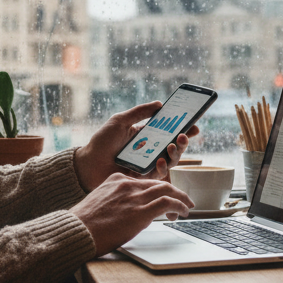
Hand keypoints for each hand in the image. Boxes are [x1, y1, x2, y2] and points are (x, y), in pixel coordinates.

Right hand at [71, 173, 192, 255]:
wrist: (77, 231)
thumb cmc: (83, 224)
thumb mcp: (99, 203)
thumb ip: (114, 202)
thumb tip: (124, 213)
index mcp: (116, 180)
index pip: (145, 181)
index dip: (158, 189)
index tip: (164, 197)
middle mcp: (128, 185)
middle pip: (159, 183)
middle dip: (175, 191)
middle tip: (184, 199)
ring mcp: (135, 197)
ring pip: (167, 190)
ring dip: (181, 198)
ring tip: (187, 206)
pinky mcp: (141, 212)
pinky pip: (168, 203)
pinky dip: (179, 206)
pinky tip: (183, 212)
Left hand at [73, 101, 199, 190]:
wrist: (88, 164)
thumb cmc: (102, 142)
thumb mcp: (120, 121)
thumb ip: (140, 112)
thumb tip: (160, 104)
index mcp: (147, 135)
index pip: (170, 131)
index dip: (184, 129)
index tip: (194, 125)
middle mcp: (150, 150)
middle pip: (175, 147)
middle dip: (183, 141)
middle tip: (184, 135)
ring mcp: (147, 164)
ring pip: (171, 161)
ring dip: (176, 153)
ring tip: (173, 145)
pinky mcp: (143, 178)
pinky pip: (158, 174)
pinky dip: (162, 167)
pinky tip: (160, 161)